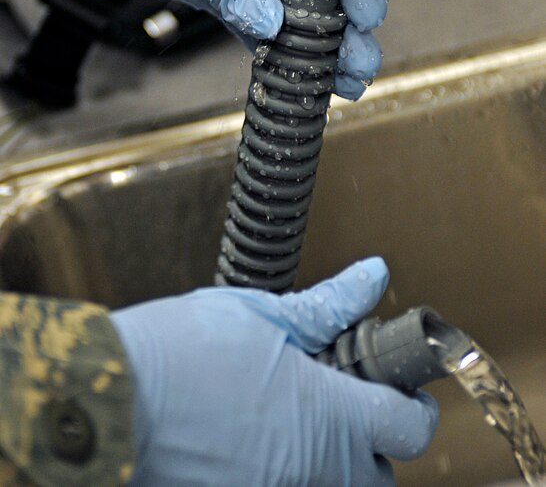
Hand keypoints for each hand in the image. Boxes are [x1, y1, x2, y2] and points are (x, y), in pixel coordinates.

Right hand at [111, 258, 437, 485]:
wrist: (110, 402)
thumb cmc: (181, 353)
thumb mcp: (261, 314)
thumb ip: (328, 304)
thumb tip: (372, 277)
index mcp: (328, 414)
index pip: (410, 427)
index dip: (414, 403)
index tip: (402, 387)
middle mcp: (313, 468)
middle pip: (379, 476)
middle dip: (374, 444)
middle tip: (346, 402)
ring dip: (331, 461)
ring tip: (296, 417)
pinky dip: (287, 470)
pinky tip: (259, 436)